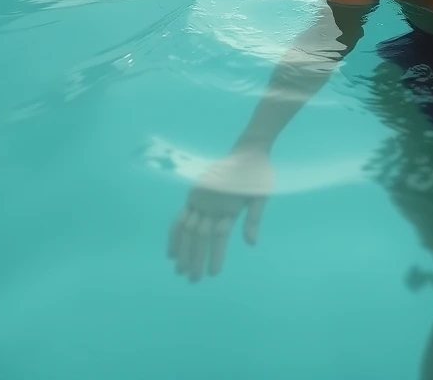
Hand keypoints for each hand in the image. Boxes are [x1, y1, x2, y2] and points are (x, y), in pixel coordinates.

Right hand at [167, 146, 273, 281]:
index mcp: (229, 203)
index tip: (213, 273)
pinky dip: (174, 235)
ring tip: (180, 271)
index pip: (220, 234)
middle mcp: (211, 202)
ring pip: (187, 229)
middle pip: (200, 235)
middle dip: (196, 258)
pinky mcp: (194, 194)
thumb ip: (254, 218)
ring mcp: (200, 198)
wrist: (247, 152)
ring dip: (182, 251)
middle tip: (194, 280)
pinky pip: (180, 217)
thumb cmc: (257, 176)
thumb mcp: (261, 194)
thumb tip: (251, 244)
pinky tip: (171, 252)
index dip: (216, 254)